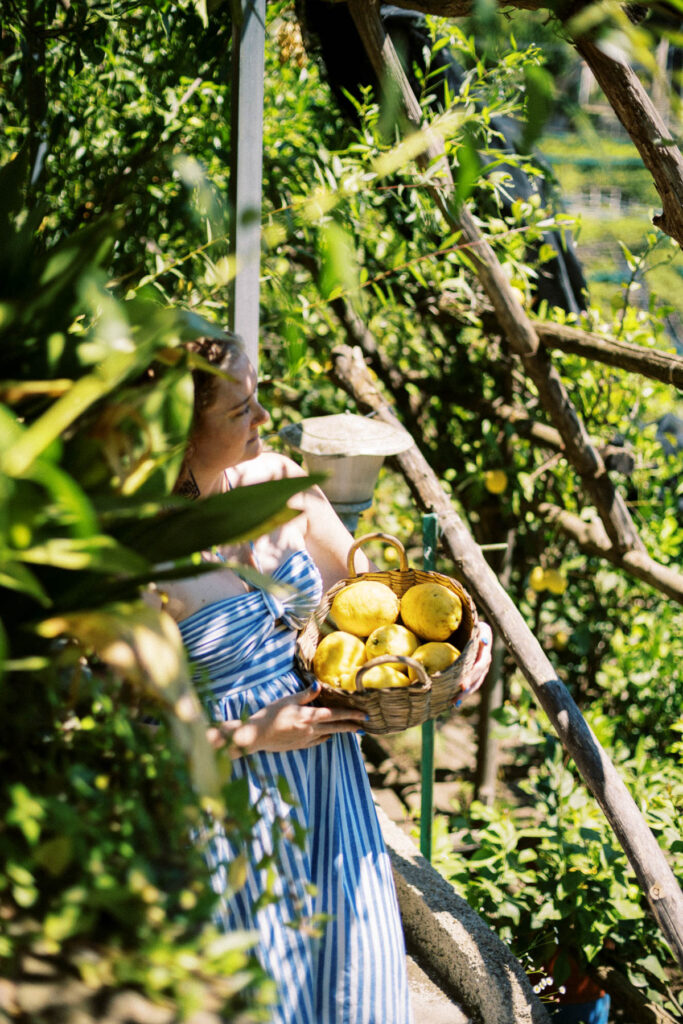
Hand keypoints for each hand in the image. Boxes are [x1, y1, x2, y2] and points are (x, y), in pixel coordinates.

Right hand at [210, 682, 367, 755]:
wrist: (256, 736)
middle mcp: (311, 730)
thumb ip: (306, 694)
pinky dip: (324, 738)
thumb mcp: (288, 700)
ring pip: (328, 735)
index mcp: (309, 716)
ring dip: (340, 732)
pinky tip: (327, 736)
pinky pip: (316, 742)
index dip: (351, 714)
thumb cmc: (270, 714)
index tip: (364, 715)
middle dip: (351, 726)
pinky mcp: (299, 746)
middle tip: (365, 726)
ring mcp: (305, 739)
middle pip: (336, 727)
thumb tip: (319, 685)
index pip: (335, 714)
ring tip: (351, 730)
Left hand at [455, 622, 492, 704]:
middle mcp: (484, 663)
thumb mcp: (479, 627)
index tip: (462, 685)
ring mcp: (481, 670)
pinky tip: (453, 704)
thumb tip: (484, 642)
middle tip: (456, 695)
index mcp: (485, 652)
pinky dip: (462, 695)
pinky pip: (470, 686)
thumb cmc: (473, 626)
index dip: (471, 676)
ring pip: (474, 685)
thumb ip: (482, 634)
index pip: (479, 666)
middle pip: (476, 678)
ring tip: (454, 702)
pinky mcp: (474, 674)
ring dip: (465, 694)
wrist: (475, 630)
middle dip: (467, 688)